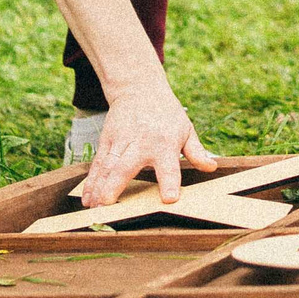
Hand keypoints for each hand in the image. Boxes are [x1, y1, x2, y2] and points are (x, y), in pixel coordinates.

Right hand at [78, 83, 218, 206]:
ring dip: (98, 187)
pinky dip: (91, 181)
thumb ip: (197, 151)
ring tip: (93, 208)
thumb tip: (212, 167)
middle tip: (107, 204)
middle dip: (115, 185)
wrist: (140, 89)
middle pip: (125, 166)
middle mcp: (140, 143)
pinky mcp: (107, 142)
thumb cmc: (167, 114)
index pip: (168, 166)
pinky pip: (97, 164)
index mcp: (164, 144)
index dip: (169, 182)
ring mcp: (120, 142)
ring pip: (107, 167)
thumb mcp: (186, 129)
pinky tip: (86, 198)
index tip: (169, 198)